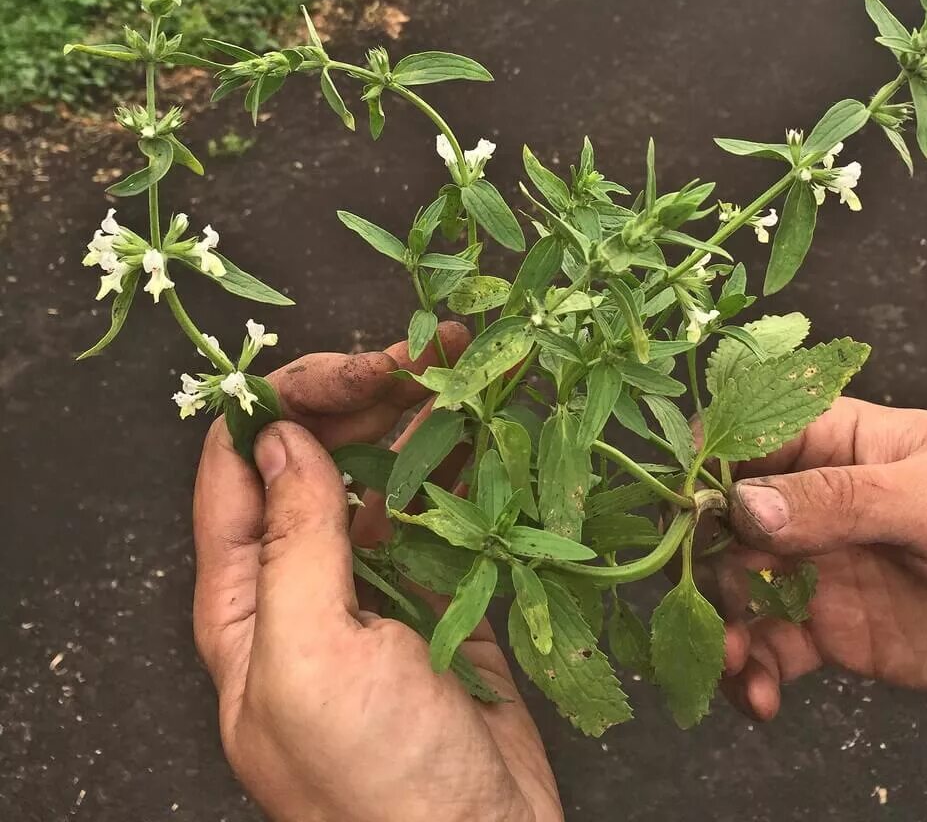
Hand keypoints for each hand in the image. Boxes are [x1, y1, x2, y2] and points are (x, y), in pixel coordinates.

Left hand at [192, 323, 561, 821]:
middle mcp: (303, 581)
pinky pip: (440, 505)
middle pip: (315, 458)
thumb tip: (279, 440)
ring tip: (457, 361)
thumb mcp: (310, 659)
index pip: (238, 471)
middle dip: (358, 397)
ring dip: (415, 413)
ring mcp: (376, 582)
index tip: (338, 368)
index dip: (278, 406)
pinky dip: (458, 458)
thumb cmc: (376, 783)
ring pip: (382, 472)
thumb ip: (291, 544)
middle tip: (416, 356)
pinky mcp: (441, 586)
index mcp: (245, 603)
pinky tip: (479, 419)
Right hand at [710, 397, 926, 719]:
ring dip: (721, 624)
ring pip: (737, 589)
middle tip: (706, 601)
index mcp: (832, 444)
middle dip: (704, 561)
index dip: (703, 470)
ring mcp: (817, 567)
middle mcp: (811, 503)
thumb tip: (745, 506)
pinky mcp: (831, 629)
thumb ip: (839, 500)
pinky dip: (753, 672)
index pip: (744, 440)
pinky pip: (772, 648)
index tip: (679, 510)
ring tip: (734, 661)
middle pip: (725, 522)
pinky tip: (760, 697)